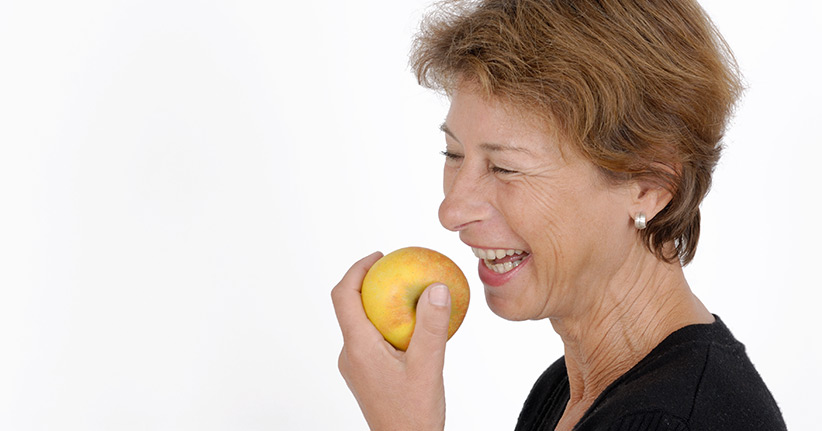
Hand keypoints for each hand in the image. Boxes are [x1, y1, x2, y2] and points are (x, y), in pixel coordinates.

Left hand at [332, 252, 452, 430]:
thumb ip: (432, 326)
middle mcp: (350, 354)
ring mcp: (356, 366)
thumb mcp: (428, 367)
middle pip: (351, 306)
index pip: (343, 296)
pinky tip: (415, 328)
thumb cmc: (413, 415)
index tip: (379, 257)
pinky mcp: (365, 374)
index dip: (356, 269)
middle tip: (398, 270)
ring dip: (381, 305)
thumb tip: (437, 287)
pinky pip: (372, 339)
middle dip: (372, 283)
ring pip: (362, 324)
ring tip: (410, 295)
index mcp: (358, 347)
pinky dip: (388, 325)